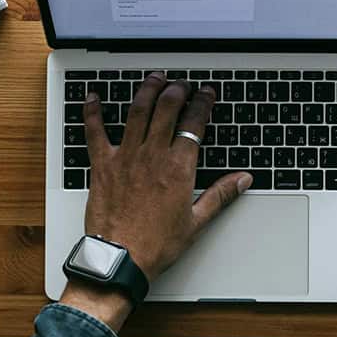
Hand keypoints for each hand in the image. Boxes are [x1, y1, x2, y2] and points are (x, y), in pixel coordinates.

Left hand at [60, 72, 252, 330]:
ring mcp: (125, 157)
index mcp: (178, 168)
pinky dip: (93, 112)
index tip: (207, 94)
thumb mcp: (197, 221)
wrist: (120, 258)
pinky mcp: (102, 165)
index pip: (194, 124)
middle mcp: (152, 156)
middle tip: (182, 83)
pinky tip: (93, 98)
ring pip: (136, 112)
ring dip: (146, 91)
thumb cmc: (157, 244)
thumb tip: (243, 180)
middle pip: (166, 109)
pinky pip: (95, 131)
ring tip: (154, 78)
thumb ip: (221, 195)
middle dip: (177, 90)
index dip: (203, 103)